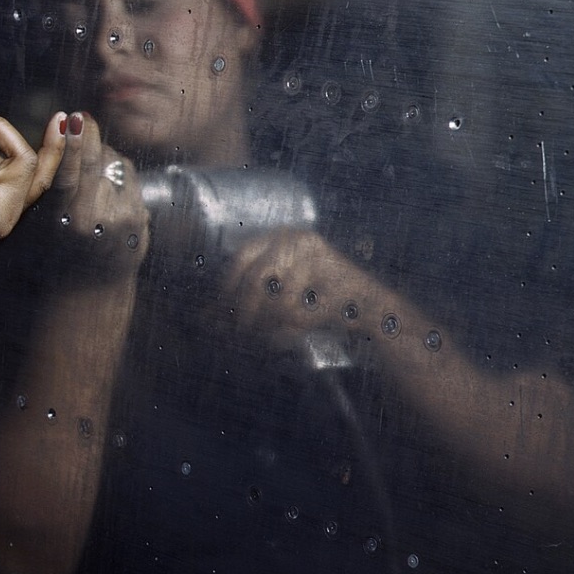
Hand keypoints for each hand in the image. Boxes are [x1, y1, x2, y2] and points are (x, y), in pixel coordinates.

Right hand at [47, 110, 149, 277]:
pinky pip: (128, 176)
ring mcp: (121, 218)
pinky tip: (108, 186)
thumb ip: (55, 184)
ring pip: (112, 164)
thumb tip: (66, 134)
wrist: (93, 286)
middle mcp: (93, 219)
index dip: (68, 143)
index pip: (67, 174)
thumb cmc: (63, 248)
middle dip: (87, 134)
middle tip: (80, 116)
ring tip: (89, 170)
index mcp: (64, 219)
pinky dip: (117, 172)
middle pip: (94, 161)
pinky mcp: (139, 217)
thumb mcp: (49, 219)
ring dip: (102, 155)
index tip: (66, 118)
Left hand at [222, 229, 388, 354]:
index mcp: (278, 236)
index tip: (217, 314)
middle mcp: (297, 238)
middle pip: (255, 278)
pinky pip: (304, 311)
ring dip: (270, 324)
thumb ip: (240, 303)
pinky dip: (294, 328)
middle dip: (244, 311)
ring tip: (270, 336)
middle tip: (240, 333)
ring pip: (278, 299)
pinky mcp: (339, 280)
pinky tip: (296, 331)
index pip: (240, 259)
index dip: (226, 288)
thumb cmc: (315, 303)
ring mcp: (320, 256)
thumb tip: (203, 319)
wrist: (370, 310)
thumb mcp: (272, 297)